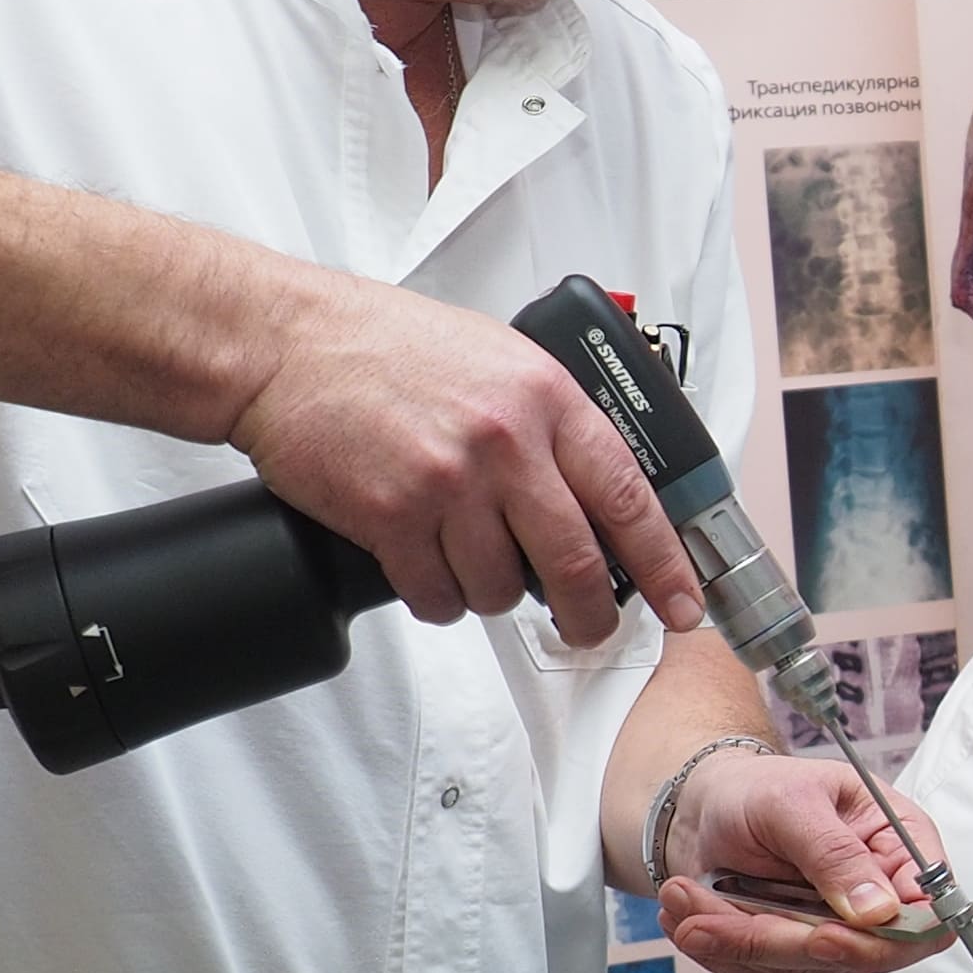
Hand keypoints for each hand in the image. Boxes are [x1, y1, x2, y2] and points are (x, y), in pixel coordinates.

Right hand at [229, 273, 696, 646]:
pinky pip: (437, 597)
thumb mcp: (500, 358)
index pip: (629, 496)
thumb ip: (550, 420)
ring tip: (472, 563)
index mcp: (546, 399)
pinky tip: (427, 569)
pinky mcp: (390, 518)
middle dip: (590, 614)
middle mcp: (506, 443)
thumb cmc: (388, 347)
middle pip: (575, 562)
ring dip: (494, 595)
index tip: (684, 603)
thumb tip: (600, 492)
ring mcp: (448, 484)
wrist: (288, 344)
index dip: (665, 563)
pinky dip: (439, 599)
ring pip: (501, 589)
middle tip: (588, 628)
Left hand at [656, 750, 942, 972]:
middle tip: (719, 917)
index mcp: (900, 847)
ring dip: (736, 941)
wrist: (705, 811)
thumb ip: (835, 853)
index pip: (928, 914)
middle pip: (860, 954)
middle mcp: (880, 899)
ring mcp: (842, 935)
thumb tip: (879, 911)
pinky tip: (686, 915)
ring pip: (804, 971)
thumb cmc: (757, 790)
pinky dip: (719, 949)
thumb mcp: (793, 802)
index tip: (826, 935)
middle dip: (780, 939)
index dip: (890, 937)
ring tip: (682, 898)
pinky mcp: (798, 959)